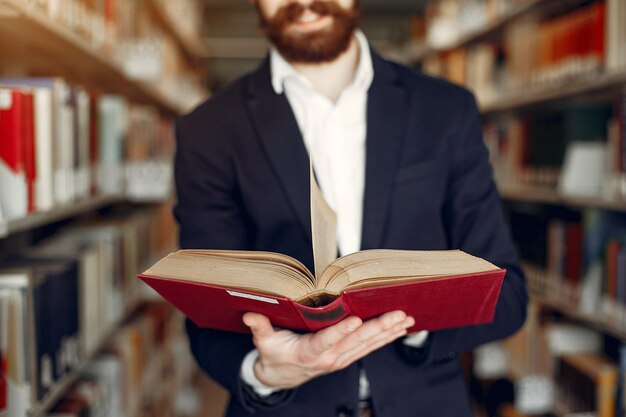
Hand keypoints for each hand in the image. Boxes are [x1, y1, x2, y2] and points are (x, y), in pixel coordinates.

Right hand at [242, 310, 414, 388]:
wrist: (281, 377)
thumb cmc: (274, 355)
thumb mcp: (264, 343)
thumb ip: (260, 328)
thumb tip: (250, 316)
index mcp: (310, 353)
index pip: (327, 341)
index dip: (341, 331)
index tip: (356, 320)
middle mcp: (330, 358)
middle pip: (357, 341)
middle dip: (379, 327)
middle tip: (397, 314)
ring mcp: (341, 359)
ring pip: (368, 344)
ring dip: (388, 332)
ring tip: (406, 319)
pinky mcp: (347, 357)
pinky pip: (370, 347)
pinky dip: (386, 338)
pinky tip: (400, 329)